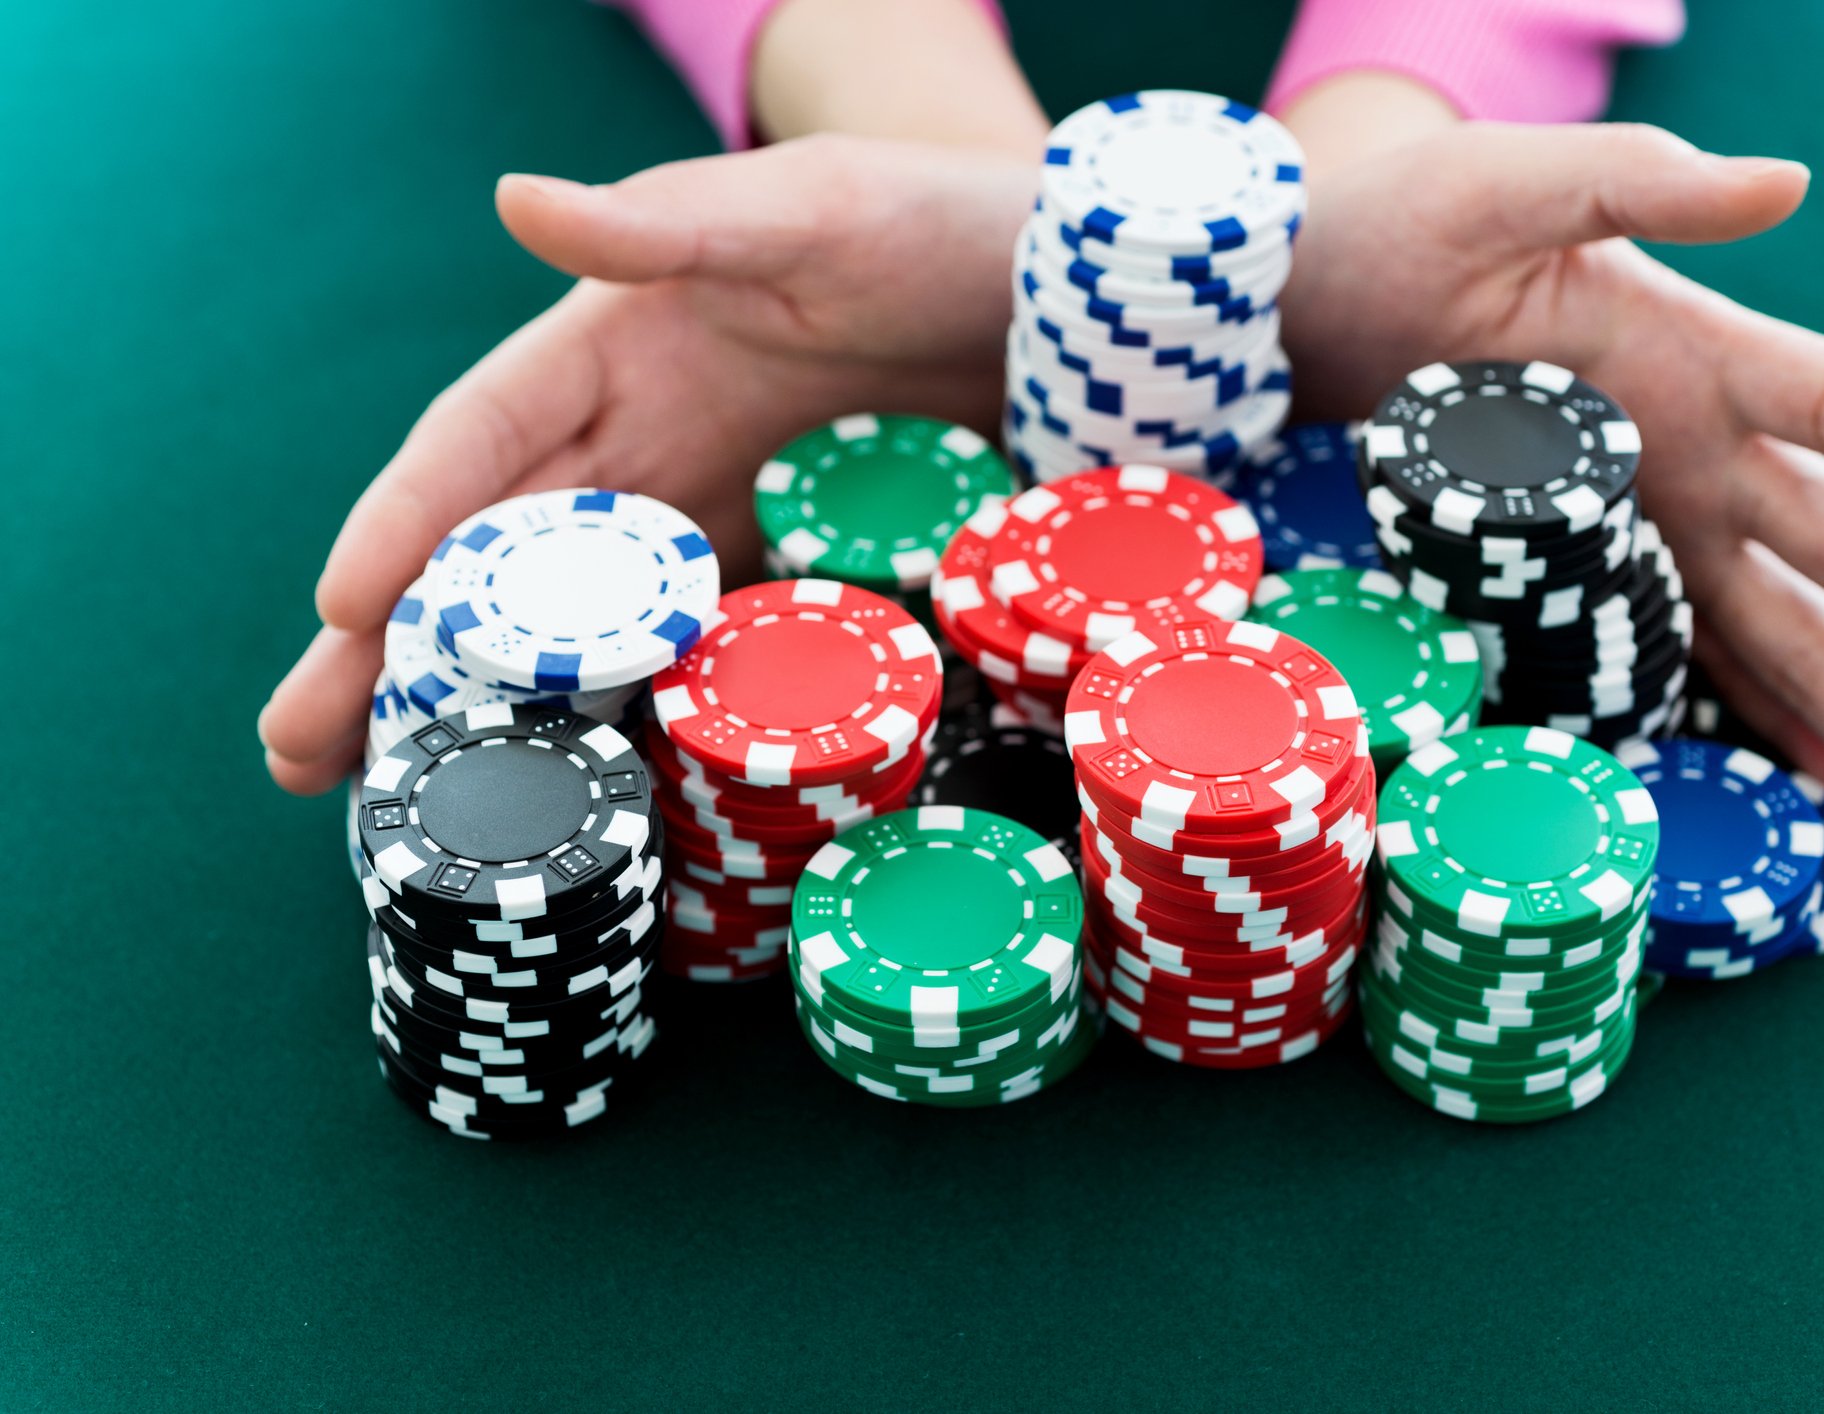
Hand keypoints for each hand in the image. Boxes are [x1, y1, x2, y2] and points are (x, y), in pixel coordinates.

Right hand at [261, 136, 1034, 794]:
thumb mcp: (811, 210)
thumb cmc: (930, 221)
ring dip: (485, 720)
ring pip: (570, 636)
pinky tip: (577, 811)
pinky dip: (626, 736)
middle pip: (490, 563)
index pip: (481, 439)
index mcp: (616, 352)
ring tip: (400, 813)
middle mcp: (640, 451)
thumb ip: (675, 224)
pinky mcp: (778, 586)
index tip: (338, 605)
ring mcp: (705, 529)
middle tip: (297, 755)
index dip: (404, 517)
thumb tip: (519, 201)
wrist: (1057, 303)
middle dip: (391, 655)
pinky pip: (688, 669)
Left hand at [1279, 119, 1823, 882]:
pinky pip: (1702, 668)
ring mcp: (1656, 532)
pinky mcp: (1593, 588)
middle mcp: (1703, 456)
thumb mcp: (1502, 187)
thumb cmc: (1406, 224)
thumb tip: (1783, 181)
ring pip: (1798, 640)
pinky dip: (1770, 732)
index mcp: (1703, 356)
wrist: (1313, 293)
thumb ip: (1631, 183)